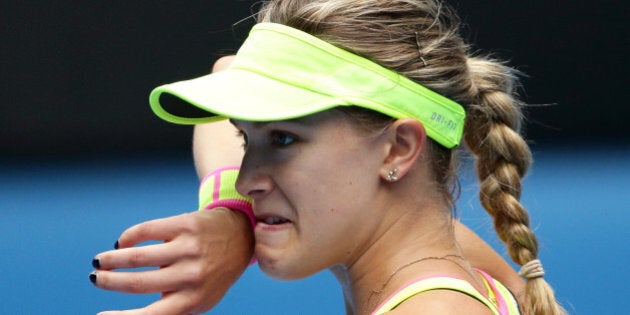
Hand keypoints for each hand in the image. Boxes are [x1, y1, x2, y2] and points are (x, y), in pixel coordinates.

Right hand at [91, 208, 253, 314]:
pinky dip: (128, 238)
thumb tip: (125, 314)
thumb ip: (171, 307)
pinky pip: (146, 231)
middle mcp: (192, 276)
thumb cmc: (210, 274)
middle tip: (95, 279)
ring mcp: (190, 248)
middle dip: (109, 282)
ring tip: (99, 261)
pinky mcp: (186, 224)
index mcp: (193, 301)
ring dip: (111, 260)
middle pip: (137, 283)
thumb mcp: (198, 298)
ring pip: (137, 256)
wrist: (241, 237)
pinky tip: (122, 243)